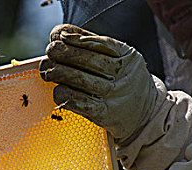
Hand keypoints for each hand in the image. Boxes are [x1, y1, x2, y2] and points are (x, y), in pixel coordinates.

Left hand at [40, 24, 158, 143]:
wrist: (144, 112)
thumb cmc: (122, 78)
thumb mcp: (117, 57)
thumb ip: (92, 43)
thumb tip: (60, 34)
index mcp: (127, 57)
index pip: (102, 43)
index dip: (78, 38)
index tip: (59, 36)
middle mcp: (123, 75)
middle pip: (90, 61)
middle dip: (65, 54)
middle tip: (50, 50)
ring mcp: (113, 95)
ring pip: (81, 81)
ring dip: (60, 74)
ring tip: (47, 71)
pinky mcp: (103, 114)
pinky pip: (79, 103)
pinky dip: (65, 95)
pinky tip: (57, 91)